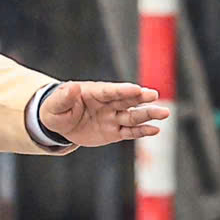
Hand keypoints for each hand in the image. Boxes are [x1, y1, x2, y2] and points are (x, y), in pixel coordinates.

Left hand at [40, 81, 168, 146]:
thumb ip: (64, 97)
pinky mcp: (114, 131)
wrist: (59, 124)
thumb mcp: (55, 104)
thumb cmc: (56, 109)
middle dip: (141, 98)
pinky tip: (155, 130)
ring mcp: (113, 117)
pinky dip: (142, 131)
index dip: (123, 90)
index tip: (135, 89)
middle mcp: (108, 103)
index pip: (110, 91)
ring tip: (164, 114)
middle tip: (154, 95)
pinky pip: (130, 132)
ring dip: (148, 115)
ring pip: (133, 116)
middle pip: (127, 100)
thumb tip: (72, 87)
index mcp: (95, 92)